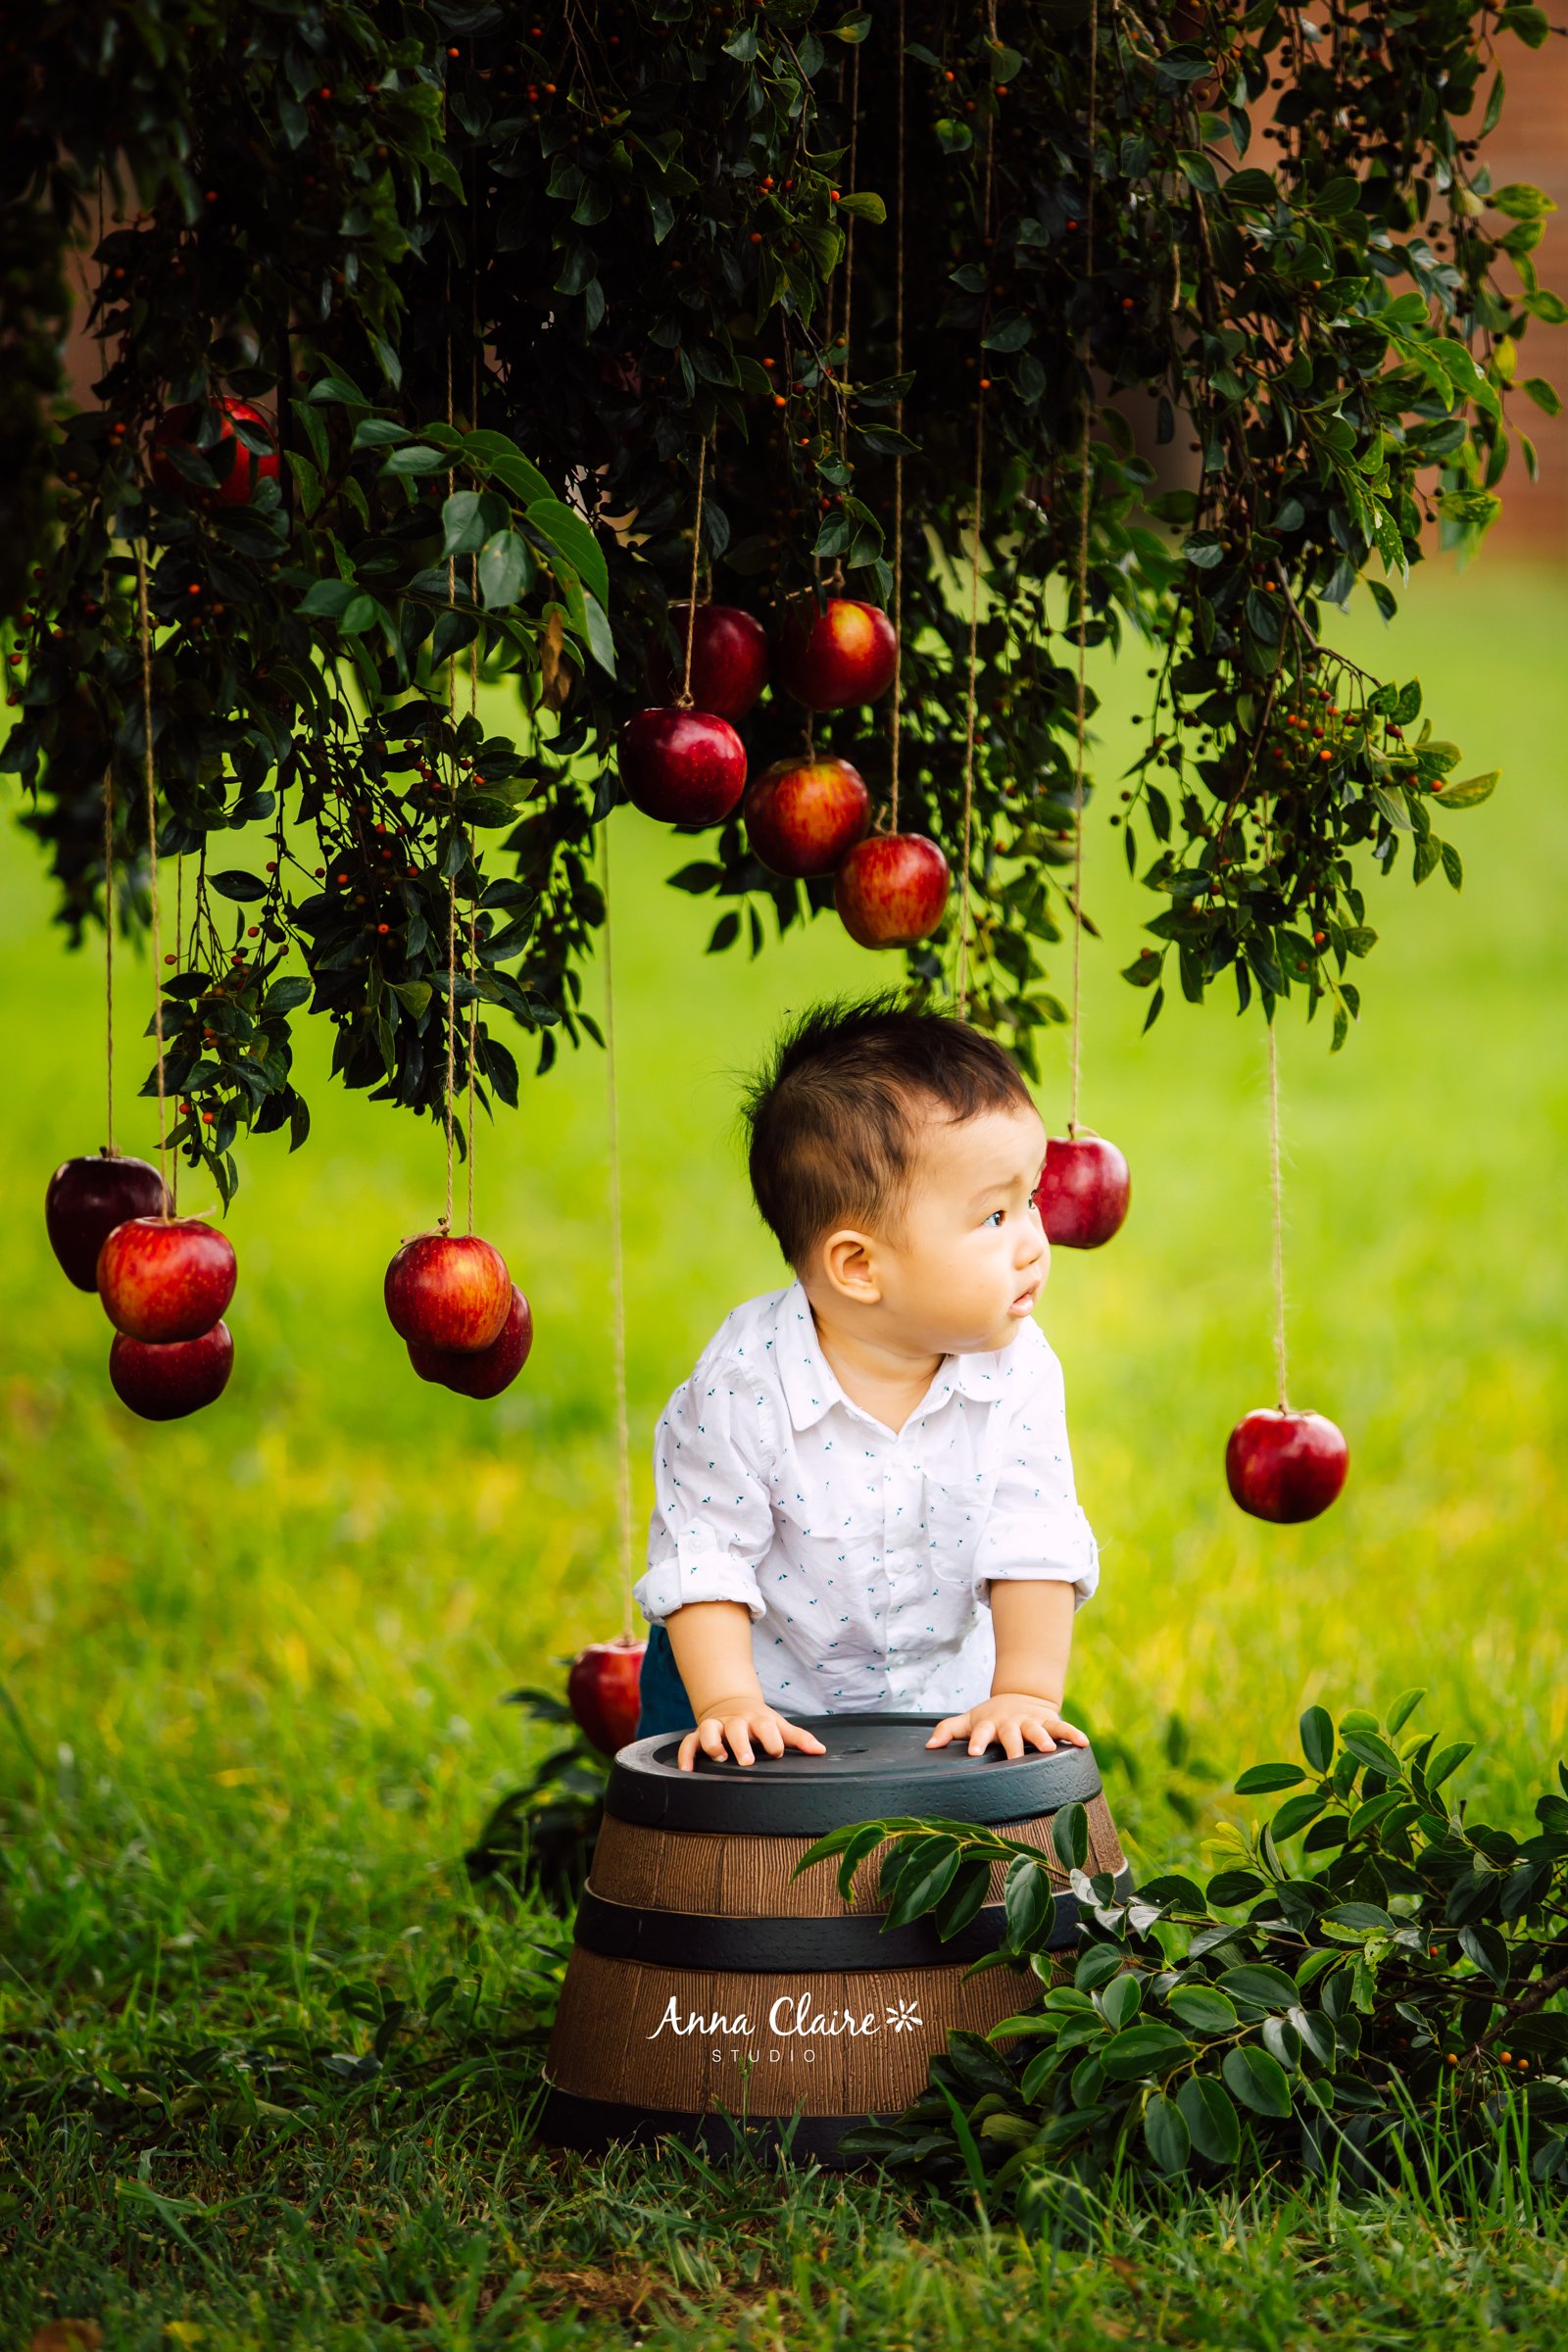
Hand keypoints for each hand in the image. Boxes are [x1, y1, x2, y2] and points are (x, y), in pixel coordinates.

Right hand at [678, 1698, 827, 1771]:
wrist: (731, 1703)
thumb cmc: (759, 1722)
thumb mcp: (779, 1726)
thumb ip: (799, 1739)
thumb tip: (821, 1751)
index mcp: (757, 1720)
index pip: (765, 1726)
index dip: (772, 1738)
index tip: (776, 1752)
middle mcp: (735, 1722)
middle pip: (736, 1728)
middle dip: (741, 1743)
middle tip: (747, 1761)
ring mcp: (716, 1727)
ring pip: (709, 1730)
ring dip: (712, 1743)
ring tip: (719, 1758)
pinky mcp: (699, 1734)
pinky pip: (688, 1742)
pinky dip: (686, 1755)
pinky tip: (687, 1769)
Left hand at [926, 1695, 1088, 1759]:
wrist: (1018, 1696)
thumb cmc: (990, 1717)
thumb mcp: (968, 1720)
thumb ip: (948, 1730)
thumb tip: (928, 1747)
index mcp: (989, 1723)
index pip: (981, 1732)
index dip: (976, 1741)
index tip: (973, 1752)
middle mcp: (1011, 1722)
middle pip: (1011, 1733)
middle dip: (1013, 1746)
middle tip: (1015, 1759)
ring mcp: (1031, 1721)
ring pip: (1037, 1729)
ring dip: (1043, 1738)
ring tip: (1048, 1749)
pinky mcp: (1049, 1721)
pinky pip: (1063, 1727)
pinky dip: (1073, 1734)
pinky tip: (1083, 1743)